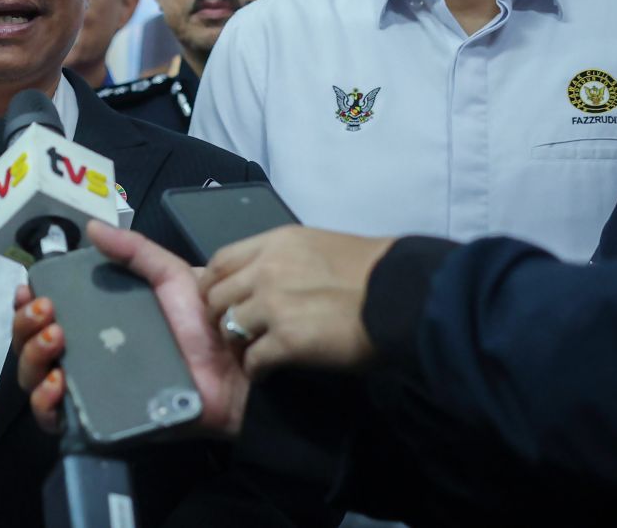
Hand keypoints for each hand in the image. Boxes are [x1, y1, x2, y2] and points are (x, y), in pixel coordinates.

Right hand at [12, 220, 250, 436]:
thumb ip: (134, 250)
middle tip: (47, 313)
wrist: (235, 371)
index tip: (29, 289)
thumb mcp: (169, 276)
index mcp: (94, 321)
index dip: (27, 303)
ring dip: (31, 357)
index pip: (43, 315)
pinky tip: (57, 383)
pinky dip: (44, 403)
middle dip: (25, 326)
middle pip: (30, 344)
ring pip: (35, 379)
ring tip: (54, 341)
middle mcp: (84, 354)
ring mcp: (88, 389)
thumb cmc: (204, 323)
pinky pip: (54, 420)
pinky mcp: (99, 421)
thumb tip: (91, 226)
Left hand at [201, 225, 395, 374]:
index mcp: (276, 243)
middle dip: (218, 317)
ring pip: (229, 329)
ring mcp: (274, 305)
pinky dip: (256, 370)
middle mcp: (267, 269)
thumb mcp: (320, 245)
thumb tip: (270, 274)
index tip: (218, 300)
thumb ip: (287, 257)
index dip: (213, 285)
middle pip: (216, 297)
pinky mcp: (287, 340)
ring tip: (250, 354)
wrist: (404, 295)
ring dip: (237, 345)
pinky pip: (253, 360)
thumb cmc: (374, 270)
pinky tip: (266, 374)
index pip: (220, 261)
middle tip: (232, 333)